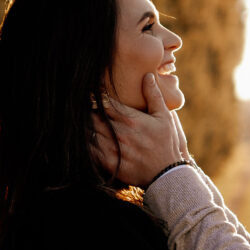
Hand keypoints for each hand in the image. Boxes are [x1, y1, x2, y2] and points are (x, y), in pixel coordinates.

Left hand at [91, 73, 185, 187]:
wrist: (166, 174)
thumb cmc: (166, 143)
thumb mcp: (164, 117)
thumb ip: (153, 95)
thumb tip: (147, 75)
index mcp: (131, 120)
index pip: (105, 104)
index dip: (96, 98)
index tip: (92, 96)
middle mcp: (120, 133)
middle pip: (93, 117)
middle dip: (89, 112)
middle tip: (83, 109)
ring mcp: (114, 149)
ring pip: (90, 133)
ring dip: (86, 127)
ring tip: (82, 123)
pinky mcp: (110, 163)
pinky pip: (90, 151)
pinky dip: (86, 143)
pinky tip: (86, 140)